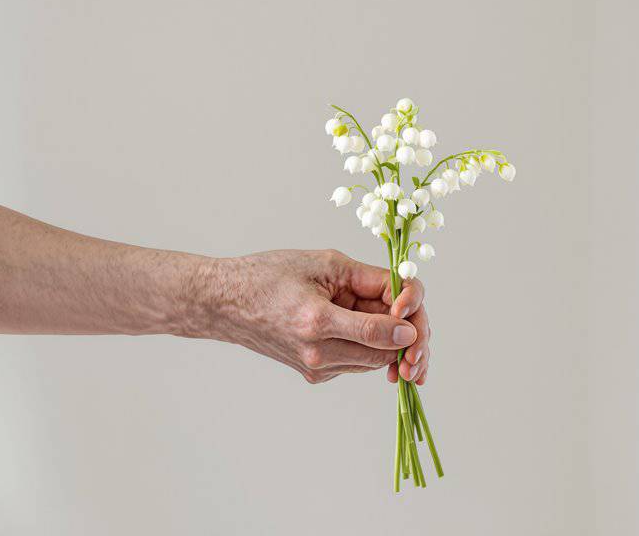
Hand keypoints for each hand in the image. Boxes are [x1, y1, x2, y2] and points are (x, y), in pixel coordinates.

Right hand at [207, 249, 429, 383]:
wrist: (225, 302)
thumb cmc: (270, 274)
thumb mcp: (325, 263)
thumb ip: (370, 283)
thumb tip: (406, 308)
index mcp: (317, 321)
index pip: (380, 333)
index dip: (408, 324)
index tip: (413, 310)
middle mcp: (317, 355)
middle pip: (384, 354)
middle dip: (407, 334)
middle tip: (413, 312)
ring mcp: (316, 370)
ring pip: (374, 362)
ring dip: (389, 339)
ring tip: (384, 309)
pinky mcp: (314, 375)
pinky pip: (356, 362)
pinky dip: (368, 345)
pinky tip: (362, 323)